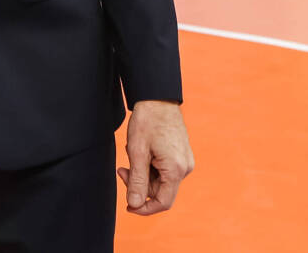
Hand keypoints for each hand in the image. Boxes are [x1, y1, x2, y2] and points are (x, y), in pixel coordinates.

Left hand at [118, 100, 193, 214]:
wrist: (158, 98)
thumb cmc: (147, 122)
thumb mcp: (137, 152)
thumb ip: (136, 181)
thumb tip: (134, 204)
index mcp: (176, 170)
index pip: (163, 202)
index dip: (144, 208)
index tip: (128, 206)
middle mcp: (185, 168)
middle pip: (160, 191)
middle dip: (139, 184)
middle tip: (122, 169)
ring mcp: (184, 161)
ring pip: (161, 180)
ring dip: (143, 173)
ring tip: (132, 152)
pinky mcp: (181, 155)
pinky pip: (164, 170)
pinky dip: (150, 165)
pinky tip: (142, 150)